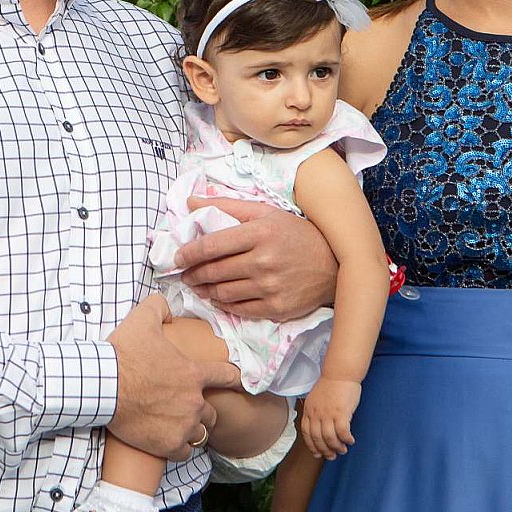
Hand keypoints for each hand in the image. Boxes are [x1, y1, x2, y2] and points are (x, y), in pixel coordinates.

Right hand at [108, 296, 238, 460]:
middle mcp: (194, 401)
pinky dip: (177, 448)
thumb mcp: (142, 318)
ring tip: (176, 427)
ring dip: (191, 430)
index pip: (227, 376)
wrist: (104, 386)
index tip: (237, 383)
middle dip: (202, 411)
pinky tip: (167, 442)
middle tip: (184, 408)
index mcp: (193, 373)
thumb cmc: (123, 353)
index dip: (233, 379)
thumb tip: (168, 308)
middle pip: (212, 413)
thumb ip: (159, 307)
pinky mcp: (168, 444)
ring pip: (200, 434)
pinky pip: (183, 453)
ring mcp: (183, 425)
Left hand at [173, 197, 336, 320]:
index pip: (212, 245)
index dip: (188, 253)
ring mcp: (271, 287)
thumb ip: (226, 205)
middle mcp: (264, 260)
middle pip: (215, 271)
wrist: (334, 264)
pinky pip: (240, 309)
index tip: (177, 256)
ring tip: (195, 285)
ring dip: (204, 290)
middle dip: (192, 273)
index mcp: (260, 233)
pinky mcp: (277, 308)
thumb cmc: (295, 233)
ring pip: (224, 292)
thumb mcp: (265, 212)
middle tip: (183, 273)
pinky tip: (216, 298)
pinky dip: (223, 304)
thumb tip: (190, 202)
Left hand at [299, 378, 359, 459]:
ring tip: (342, 449)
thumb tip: (319, 427)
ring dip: (336, 447)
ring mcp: (328, 414)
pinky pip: (342, 432)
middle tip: (332, 456)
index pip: (307, 434)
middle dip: (325, 451)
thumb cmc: (330, 385)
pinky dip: (346, 439)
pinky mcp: (341, 413)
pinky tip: (350, 440)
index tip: (318, 454)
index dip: (312, 446)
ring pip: (330, 438)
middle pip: (317, 439)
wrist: (340, 373)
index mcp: (309, 410)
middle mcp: (316, 414)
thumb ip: (315, 412)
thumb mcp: (315, 399)